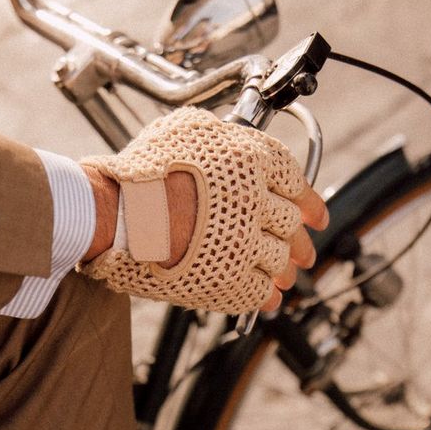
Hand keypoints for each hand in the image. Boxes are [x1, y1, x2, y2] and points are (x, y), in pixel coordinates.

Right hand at [79, 107, 328, 315]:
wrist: (114, 214)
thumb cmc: (140, 171)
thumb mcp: (184, 130)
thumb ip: (220, 135)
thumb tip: (234, 139)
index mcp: (253, 162)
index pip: (296, 183)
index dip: (310, 202)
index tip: (316, 214)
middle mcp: (257, 202)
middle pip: (291, 225)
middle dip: (301, 241)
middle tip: (305, 252)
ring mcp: (246, 243)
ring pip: (280, 259)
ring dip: (285, 269)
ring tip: (287, 276)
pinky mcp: (230, 279)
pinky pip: (259, 291)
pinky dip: (266, 295)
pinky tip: (268, 298)